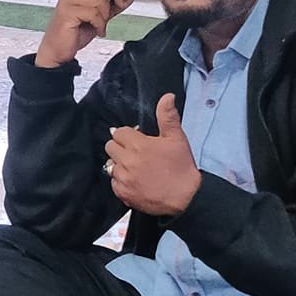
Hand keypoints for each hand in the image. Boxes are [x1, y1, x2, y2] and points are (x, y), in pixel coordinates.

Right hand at [36, 0, 133, 68]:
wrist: (57, 50)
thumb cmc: (73, 32)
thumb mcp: (98, 17)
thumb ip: (112, 6)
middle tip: (119, 5)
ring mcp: (69, 1)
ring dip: (105, 15)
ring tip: (100, 24)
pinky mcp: (68, 13)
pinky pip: (94, 13)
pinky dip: (100, 24)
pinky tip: (97, 30)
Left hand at [105, 94, 201, 217]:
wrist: (186, 198)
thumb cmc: (182, 167)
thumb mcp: (177, 139)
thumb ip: (167, 116)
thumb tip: (167, 97)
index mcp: (138, 145)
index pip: (118, 132)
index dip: (127, 135)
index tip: (136, 140)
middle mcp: (127, 160)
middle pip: (110, 146)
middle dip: (120, 147)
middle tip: (135, 153)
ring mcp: (123, 178)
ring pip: (109, 164)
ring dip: (119, 164)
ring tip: (135, 167)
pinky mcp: (122, 193)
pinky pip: (112, 182)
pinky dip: (120, 180)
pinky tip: (134, 180)